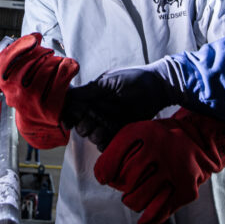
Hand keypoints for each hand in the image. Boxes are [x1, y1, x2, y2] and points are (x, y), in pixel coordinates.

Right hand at [0, 33, 79, 148]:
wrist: (41, 125)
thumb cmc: (33, 96)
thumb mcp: (20, 78)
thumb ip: (22, 58)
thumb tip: (35, 37)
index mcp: (6, 84)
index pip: (6, 59)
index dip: (21, 44)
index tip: (35, 38)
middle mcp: (16, 94)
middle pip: (31, 59)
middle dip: (44, 51)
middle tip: (49, 53)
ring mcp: (33, 101)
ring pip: (48, 66)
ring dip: (56, 60)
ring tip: (58, 62)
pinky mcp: (51, 107)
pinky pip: (63, 76)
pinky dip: (69, 66)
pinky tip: (69, 66)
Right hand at [60, 59, 183, 150]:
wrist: (157, 88)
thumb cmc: (133, 79)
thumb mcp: (108, 82)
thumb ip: (88, 91)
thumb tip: (66, 95)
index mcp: (92, 97)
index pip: (73, 109)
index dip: (68, 116)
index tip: (68, 122)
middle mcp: (98, 111)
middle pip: (81, 125)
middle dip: (83, 126)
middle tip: (92, 122)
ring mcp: (109, 122)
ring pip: (93, 136)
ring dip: (95, 135)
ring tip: (103, 129)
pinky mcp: (120, 132)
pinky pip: (107, 143)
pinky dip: (105, 144)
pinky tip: (109, 138)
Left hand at [93, 108, 224, 223]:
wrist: (199, 138)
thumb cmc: (160, 138)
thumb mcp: (138, 131)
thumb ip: (118, 149)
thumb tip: (101, 176)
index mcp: (146, 133)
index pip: (113, 158)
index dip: (103, 171)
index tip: (104, 177)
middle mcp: (162, 149)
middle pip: (125, 182)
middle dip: (119, 187)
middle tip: (123, 184)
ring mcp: (176, 170)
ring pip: (138, 200)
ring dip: (131, 201)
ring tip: (135, 195)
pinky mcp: (186, 189)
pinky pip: (159, 213)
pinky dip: (147, 220)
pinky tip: (143, 221)